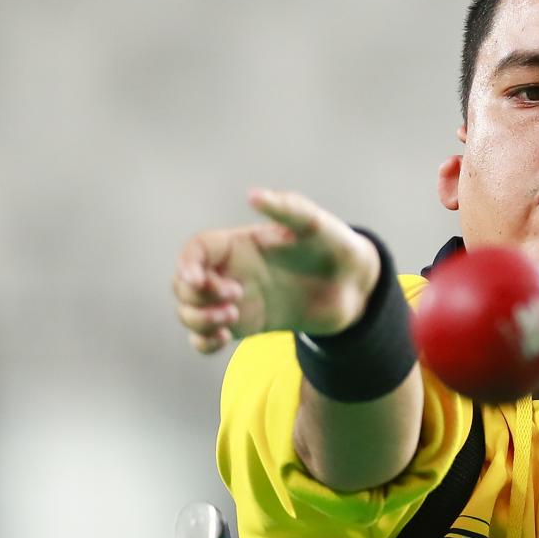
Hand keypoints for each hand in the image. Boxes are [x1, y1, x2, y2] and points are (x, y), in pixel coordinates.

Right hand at [171, 189, 379, 353]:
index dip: (186, 264)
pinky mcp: (247, 325)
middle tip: (236, 296)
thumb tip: (253, 195)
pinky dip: (204, 342)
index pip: (195, 251)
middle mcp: (233, 271)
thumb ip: (287, 208)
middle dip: (195, 295)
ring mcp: (237, 299)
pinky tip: (224, 338)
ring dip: (198, 319)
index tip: (199, 279)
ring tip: (231, 318)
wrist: (354, 286)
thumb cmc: (335, 246)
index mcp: (240, 244)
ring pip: (190, 312)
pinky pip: (207, 338)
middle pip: (183, 284)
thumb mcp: (315, 224)